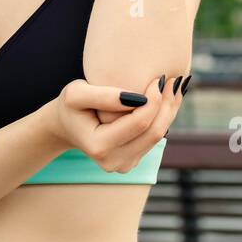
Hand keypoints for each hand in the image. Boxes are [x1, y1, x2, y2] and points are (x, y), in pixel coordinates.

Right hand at [44, 75, 178, 174]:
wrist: (66, 125)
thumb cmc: (70, 106)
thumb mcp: (76, 94)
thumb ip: (103, 96)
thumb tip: (139, 98)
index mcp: (99, 147)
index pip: (139, 124)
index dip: (154, 100)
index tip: (160, 76)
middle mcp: (114, 162)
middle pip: (154, 132)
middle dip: (167, 105)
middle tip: (175, 80)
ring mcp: (124, 165)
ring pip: (158, 136)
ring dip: (169, 110)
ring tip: (175, 85)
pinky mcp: (133, 160)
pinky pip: (154, 138)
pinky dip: (163, 117)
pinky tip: (167, 98)